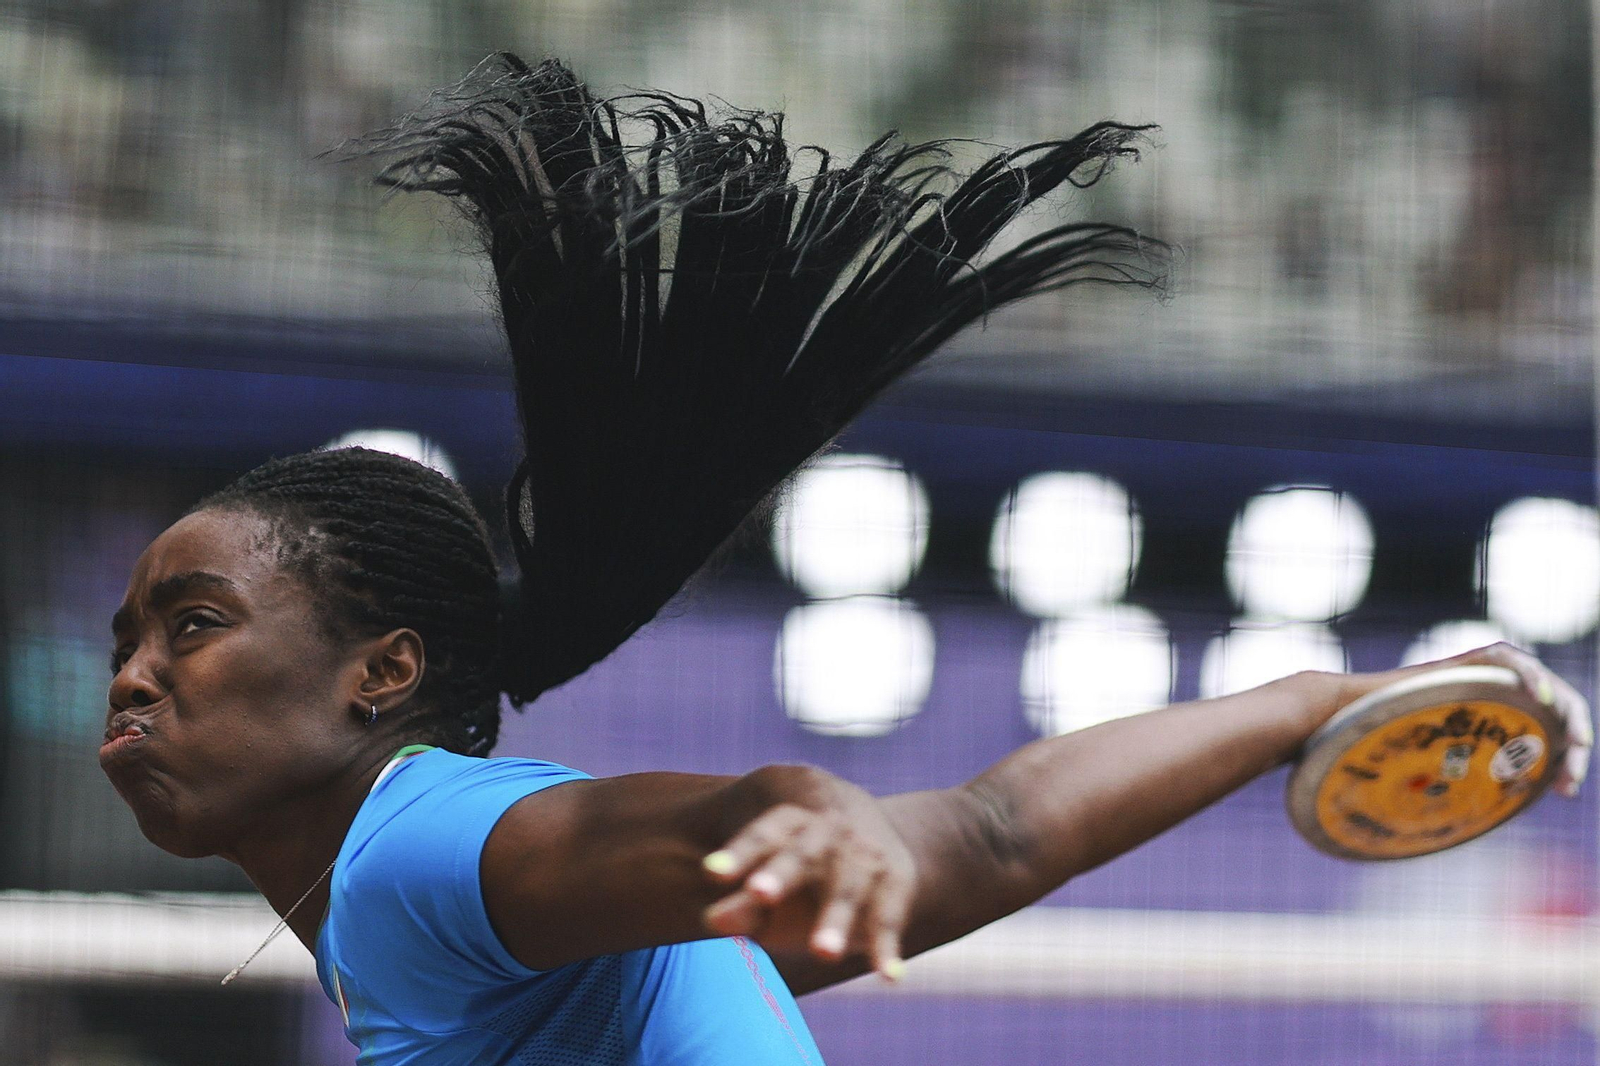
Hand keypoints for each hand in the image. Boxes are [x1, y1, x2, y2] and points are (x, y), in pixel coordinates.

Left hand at [699, 776, 916, 981]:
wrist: (866, 827)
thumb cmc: (799, 868)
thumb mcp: (769, 880)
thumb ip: (743, 903)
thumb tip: (710, 921)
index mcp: (790, 821)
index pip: (761, 834)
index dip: (738, 853)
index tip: (711, 872)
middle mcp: (829, 831)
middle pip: (803, 853)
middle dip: (781, 874)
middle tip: (759, 894)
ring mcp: (866, 854)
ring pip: (847, 887)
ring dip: (835, 919)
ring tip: (822, 954)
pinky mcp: (896, 881)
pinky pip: (889, 917)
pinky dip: (887, 947)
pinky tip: (889, 977)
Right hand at [1329, 642, 1592, 797]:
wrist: (1345, 720)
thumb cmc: (1380, 755)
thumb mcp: (1436, 778)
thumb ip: (1459, 791)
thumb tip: (1470, 834)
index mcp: (1495, 724)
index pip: (1547, 735)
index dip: (1565, 761)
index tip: (1563, 790)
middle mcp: (1495, 697)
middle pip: (1557, 710)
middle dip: (1575, 741)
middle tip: (1574, 778)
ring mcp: (1482, 676)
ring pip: (1544, 683)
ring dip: (1568, 711)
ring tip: (1576, 739)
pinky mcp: (1466, 659)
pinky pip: (1509, 657)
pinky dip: (1532, 675)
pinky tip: (1542, 701)